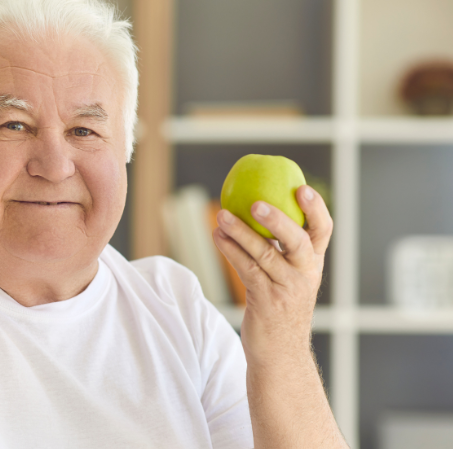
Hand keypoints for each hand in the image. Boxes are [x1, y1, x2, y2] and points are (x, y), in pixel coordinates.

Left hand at [212, 185, 332, 365]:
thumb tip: (259, 211)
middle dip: (278, 219)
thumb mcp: (289, 278)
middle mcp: (305, 274)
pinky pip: (246, 270)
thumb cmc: (280, 308)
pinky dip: (230, 251)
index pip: (323, 231)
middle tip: (256, 203)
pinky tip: (217, 237)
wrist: (279, 353)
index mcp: (313, 264)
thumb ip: (281, 250)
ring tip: (222, 216)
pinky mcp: (266, 301)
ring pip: (264, 254)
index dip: (316, 208)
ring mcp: (287, 289)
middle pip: (297, 240)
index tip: (301, 187)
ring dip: (240, 233)